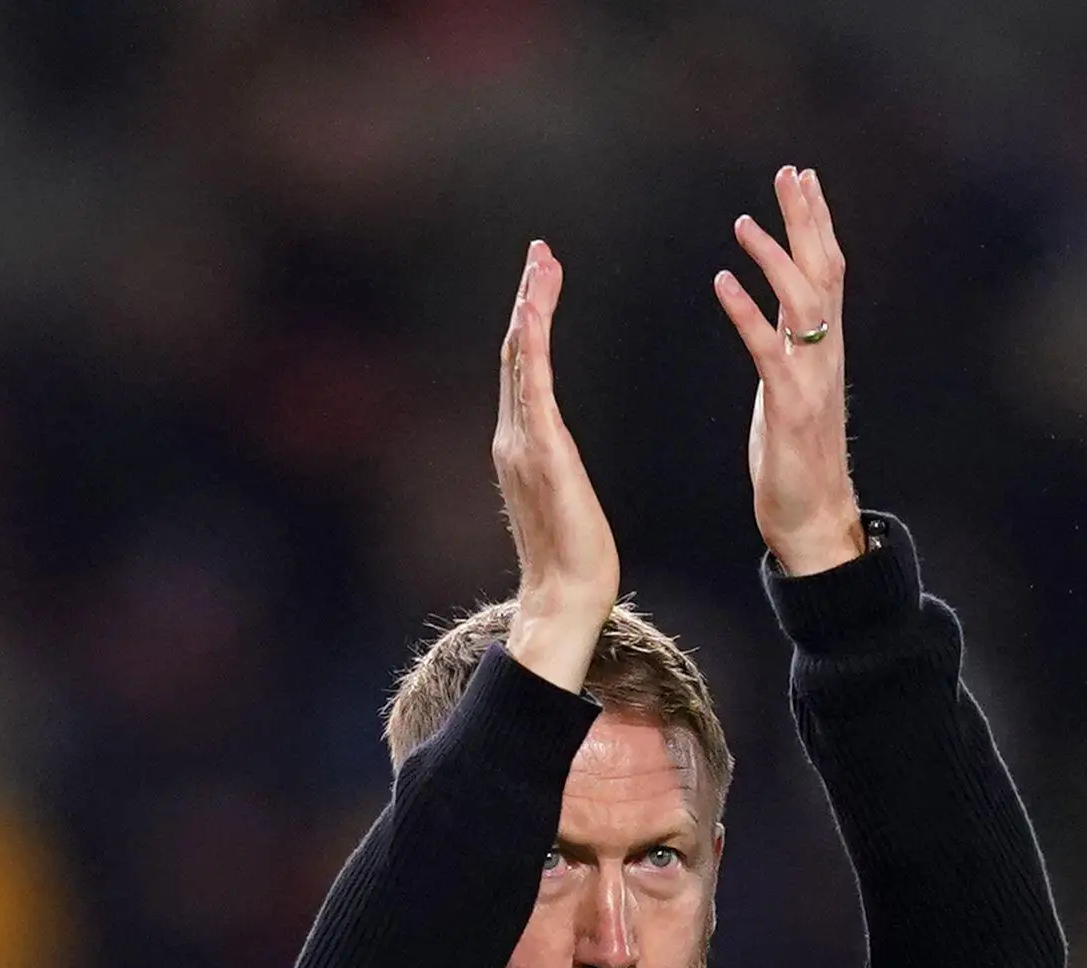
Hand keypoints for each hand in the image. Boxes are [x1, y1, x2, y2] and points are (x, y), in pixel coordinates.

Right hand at [493, 240, 619, 692]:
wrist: (565, 597)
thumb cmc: (574, 559)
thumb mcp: (564, 498)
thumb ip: (554, 468)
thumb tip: (555, 455)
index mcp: (521, 445)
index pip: (522, 369)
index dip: (529, 320)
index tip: (542, 279)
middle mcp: (512, 437)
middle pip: (515, 352)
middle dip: (527, 298)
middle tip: (541, 251)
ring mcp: (522, 444)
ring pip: (519, 359)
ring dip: (529, 306)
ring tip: (542, 263)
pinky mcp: (542, 453)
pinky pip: (533, 386)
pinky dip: (532, 343)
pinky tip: (534, 310)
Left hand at [714, 167, 864, 575]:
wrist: (813, 518)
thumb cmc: (798, 460)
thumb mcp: (792, 389)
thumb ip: (789, 348)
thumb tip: (780, 313)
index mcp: (824, 349)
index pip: (826, 271)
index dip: (816, 223)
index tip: (802, 180)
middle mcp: (825, 355)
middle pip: (823, 271)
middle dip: (806, 220)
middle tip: (789, 173)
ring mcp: (811, 379)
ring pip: (802, 302)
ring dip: (773, 257)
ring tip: (744, 222)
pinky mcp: (790, 407)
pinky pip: (768, 349)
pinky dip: (746, 312)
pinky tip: (724, 282)